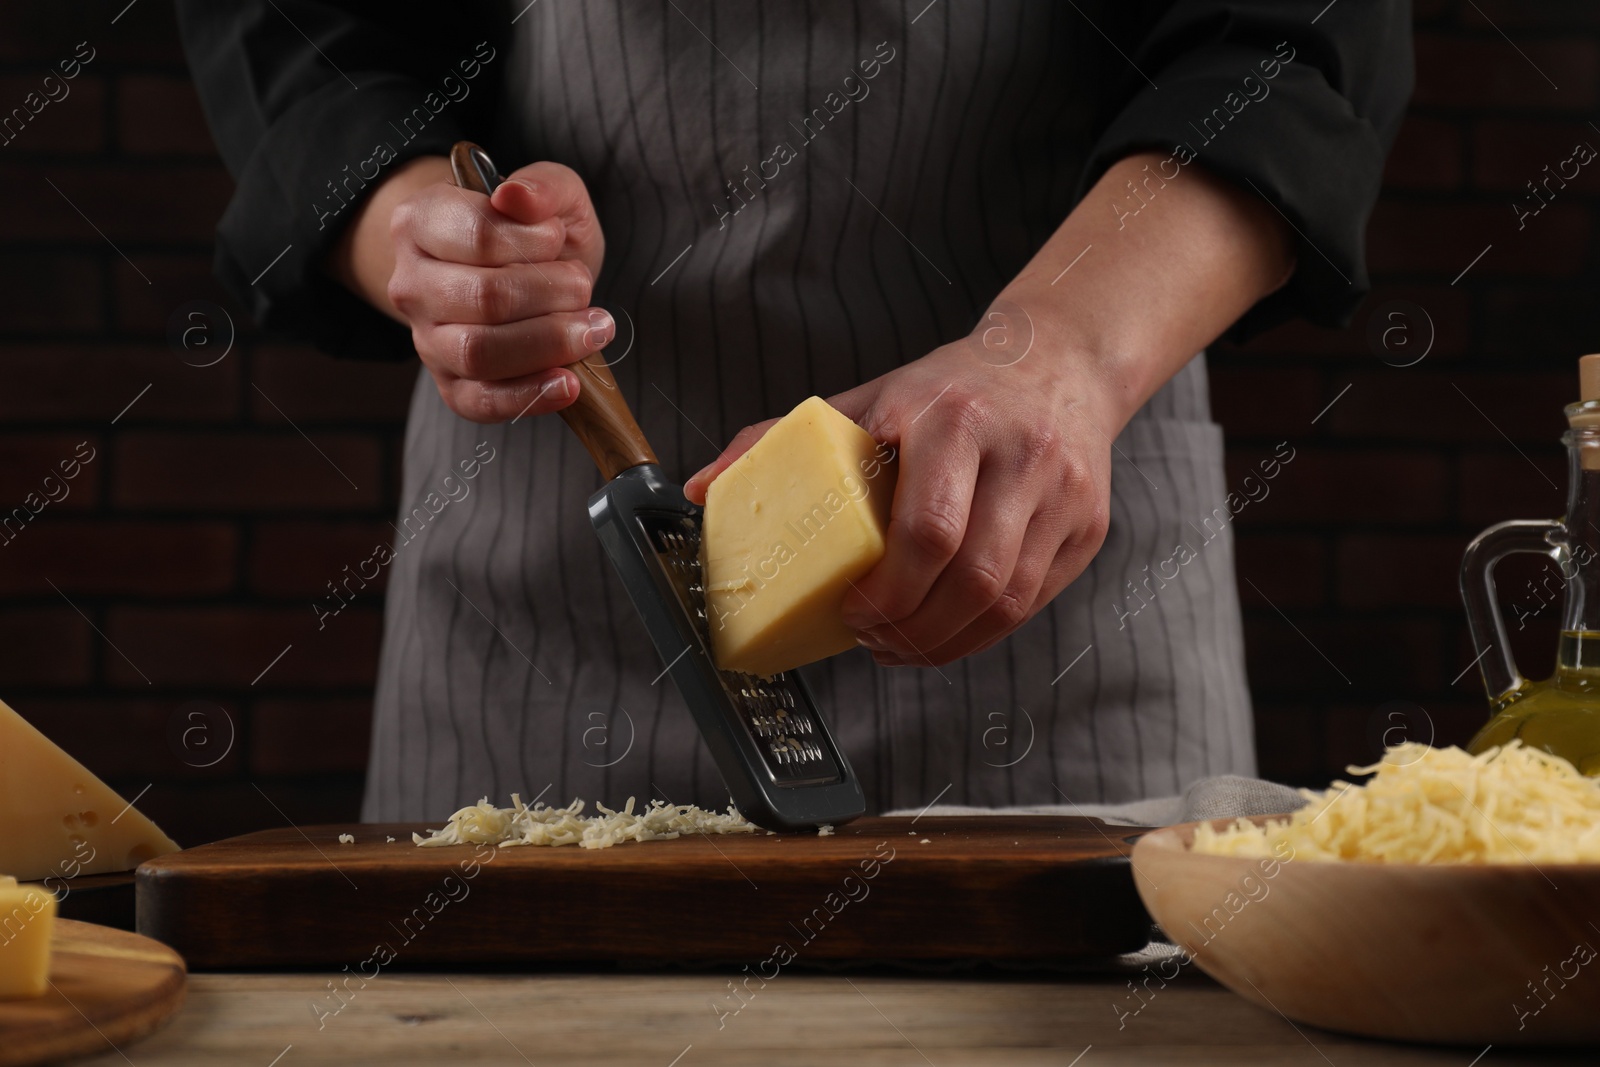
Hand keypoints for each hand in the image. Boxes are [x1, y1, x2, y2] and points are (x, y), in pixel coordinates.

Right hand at [385, 160, 609, 422]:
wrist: (527, 277)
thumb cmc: (537, 235)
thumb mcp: (552, 194)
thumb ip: (543, 185)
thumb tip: (516, 197)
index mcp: (420, 222)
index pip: (478, 237)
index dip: (532, 242)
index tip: (557, 239)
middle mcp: (411, 283)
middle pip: (483, 298)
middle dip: (552, 294)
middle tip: (583, 287)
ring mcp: (426, 339)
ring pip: (478, 352)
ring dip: (549, 342)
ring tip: (592, 329)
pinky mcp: (450, 384)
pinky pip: (480, 402)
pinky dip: (530, 396)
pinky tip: (569, 382)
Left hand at [686, 316, 1117, 666]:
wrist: (1057, 360)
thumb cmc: (949, 389)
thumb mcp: (867, 397)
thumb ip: (782, 441)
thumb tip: (698, 488)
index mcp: (954, 418)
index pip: (929, 529)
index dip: (888, 592)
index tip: (852, 611)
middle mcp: (1019, 454)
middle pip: (973, 578)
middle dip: (914, 630)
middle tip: (872, 639)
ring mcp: (1064, 494)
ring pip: (1009, 603)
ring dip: (947, 643)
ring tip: (902, 646)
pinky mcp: (1088, 527)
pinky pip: (1033, 604)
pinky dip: (982, 633)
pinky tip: (944, 633)